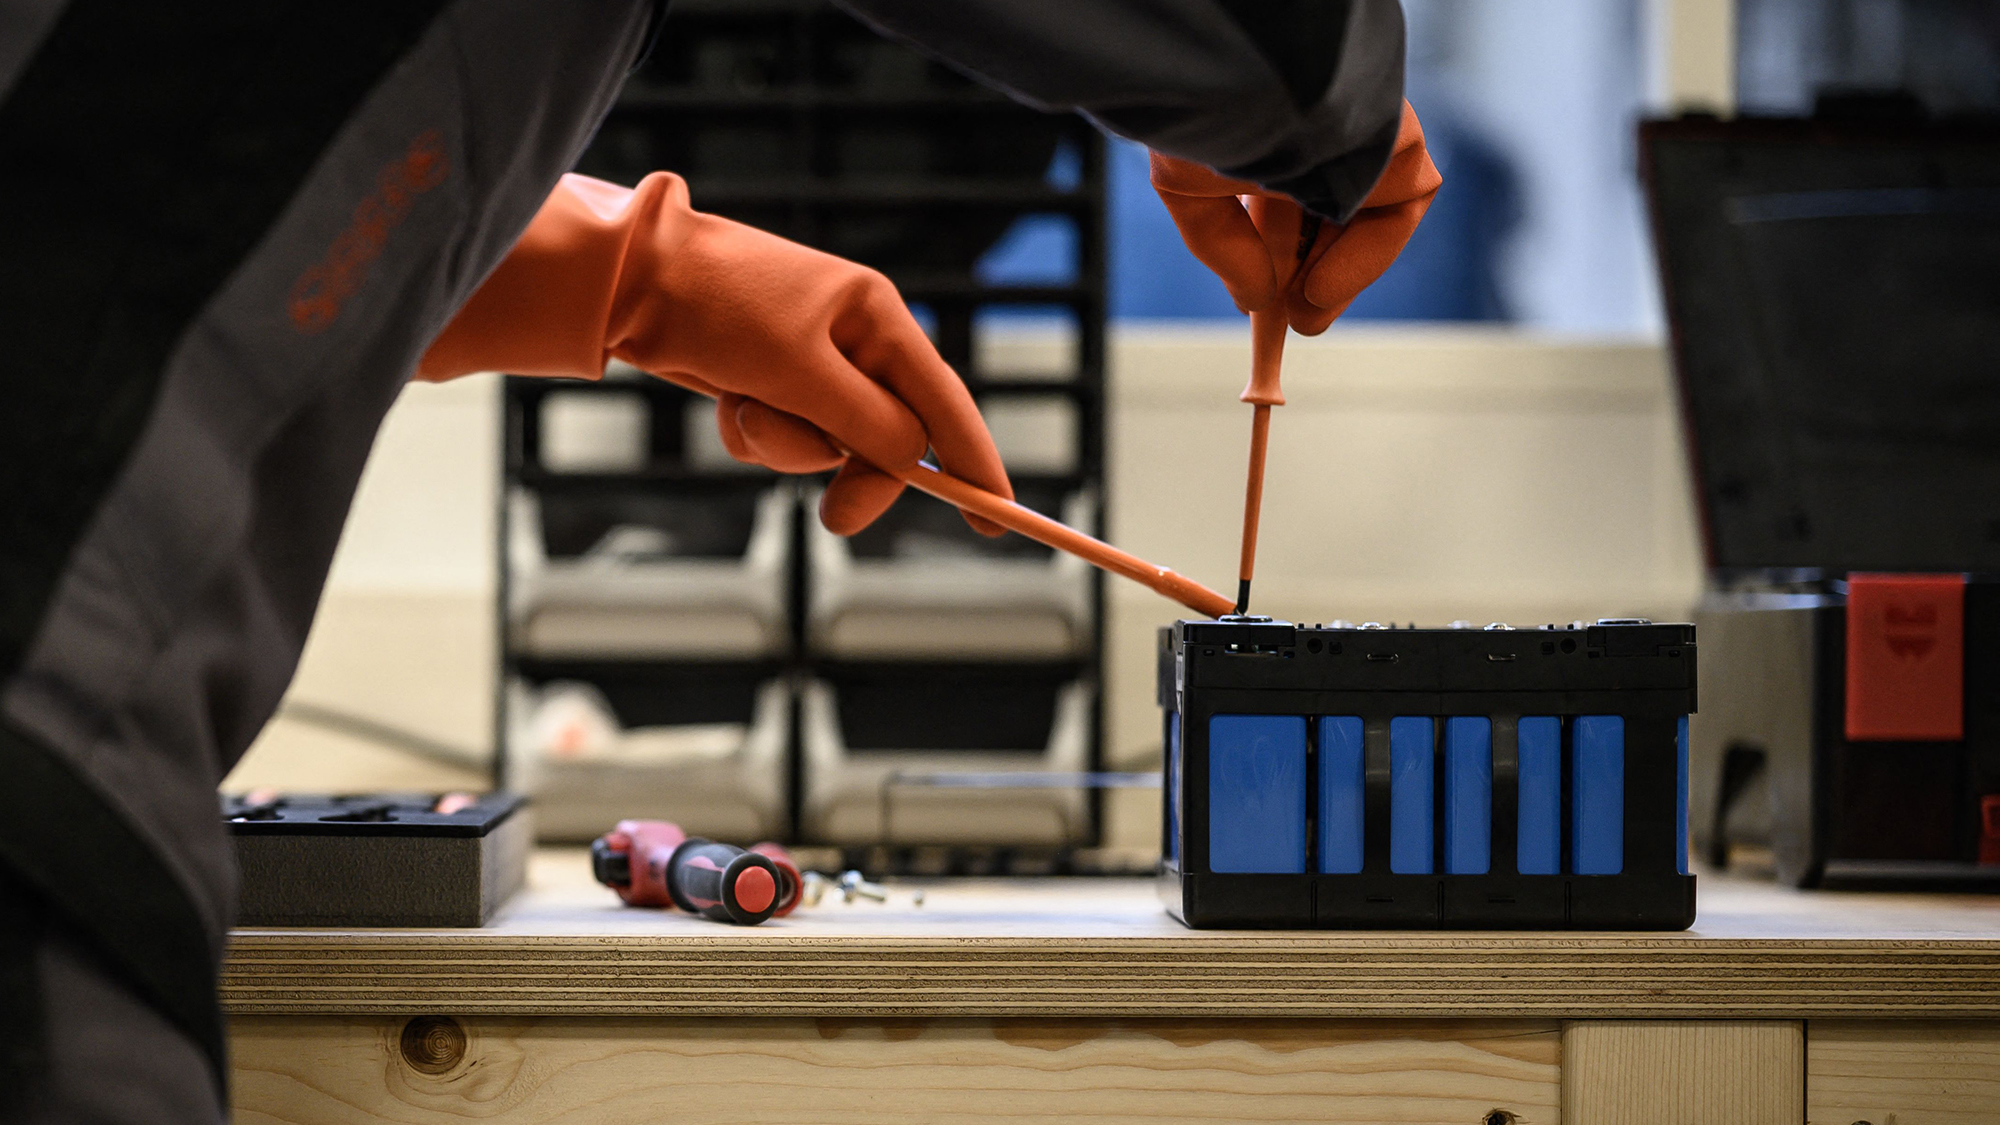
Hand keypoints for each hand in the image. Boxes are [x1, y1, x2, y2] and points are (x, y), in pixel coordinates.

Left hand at [420, 173, 1009, 535]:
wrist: (630, 281)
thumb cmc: (718, 307)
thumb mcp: (800, 371)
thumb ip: (865, 422)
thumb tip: (911, 460)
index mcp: (876, 316)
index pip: (944, 400)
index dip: (975, 461)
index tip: (997, 517)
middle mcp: (851, 337)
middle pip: (886, 435)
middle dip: (853, 472)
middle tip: (836, 520)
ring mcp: (807, 361)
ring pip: (826, 443)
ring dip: (785, 446)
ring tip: (744, 407)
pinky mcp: (765, 378)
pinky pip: (781, 434)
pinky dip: (754, 432)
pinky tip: (725, 399)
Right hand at [1150, 101, 1440, 334]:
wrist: (1244, 72)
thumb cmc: (1204, 110)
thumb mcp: (1188, 184)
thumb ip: (1222, 244)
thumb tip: (1253, 298)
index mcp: (1270, 121)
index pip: (1289, 193)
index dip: (1279, 251)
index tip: (1264, 299)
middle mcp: (1322, 123)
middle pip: (1331, 209)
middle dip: (1311, 271)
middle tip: (1294, 319)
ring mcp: (1364, 129)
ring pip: (1365, 211)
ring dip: (1338, 272)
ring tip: (1303, 313)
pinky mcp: (1398, 138)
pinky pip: (1399, 205)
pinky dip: (1367, 255)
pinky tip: (1320, 289)